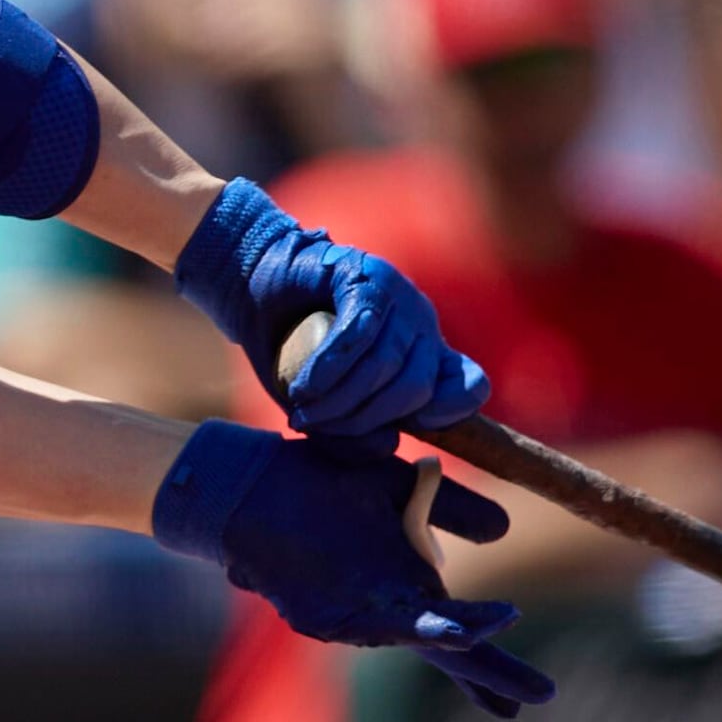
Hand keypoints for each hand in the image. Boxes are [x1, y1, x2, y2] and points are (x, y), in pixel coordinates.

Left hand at [150, 422, 553, 715]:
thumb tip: (503, 529)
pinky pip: (379, 625)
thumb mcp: (402, 487)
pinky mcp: (326, 613)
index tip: (538, 697)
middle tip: (539, 697)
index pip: (462, 628)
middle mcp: (386, 607)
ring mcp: (356, 613)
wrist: (255, 479)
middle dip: (491, 674)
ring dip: (461, 640)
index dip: (496, 659)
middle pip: (451, 648)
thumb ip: (448, 506)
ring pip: (418, 636)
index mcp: (407, 584)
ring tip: (496, 641)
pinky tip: (454, 631)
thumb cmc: (323, 481)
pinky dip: (421, 630)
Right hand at [172, 178, 492, 440]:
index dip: (448, 415)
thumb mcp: (323, 407)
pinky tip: (305, 385)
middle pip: (417, 388)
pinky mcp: (365, 275)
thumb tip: (389, 445)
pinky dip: (331, 367)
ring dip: (339, 398)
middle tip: (317, 425)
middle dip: (364, 419)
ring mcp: (398, 297)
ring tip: (302, 409)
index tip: (402, 430)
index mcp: (424, 355)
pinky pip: (360, 332)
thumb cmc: (289, 350)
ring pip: (387, 364)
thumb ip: (353, 435)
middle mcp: (420, 325)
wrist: (251, 288)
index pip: (471, 386)